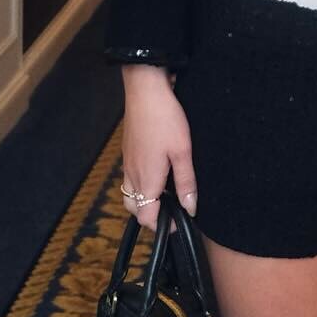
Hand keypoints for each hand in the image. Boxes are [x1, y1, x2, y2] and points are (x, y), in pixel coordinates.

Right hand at [119, 64, 197, 235]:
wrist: (145, 90)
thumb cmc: (165, 119)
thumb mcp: (183, 152)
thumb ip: (186, 182)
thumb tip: (190, 208)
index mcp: (147, 179)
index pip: (146, 217)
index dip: (162, 226)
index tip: (178, 225)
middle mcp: (132, 175)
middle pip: (135, 209)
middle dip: (151, 216)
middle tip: (172, 211)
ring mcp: (127, 163)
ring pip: (130, 194)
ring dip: (144, 200)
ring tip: (166, 193)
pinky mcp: (127, 151)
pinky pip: (129, 178)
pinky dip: (140, 185)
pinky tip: (157, 172)